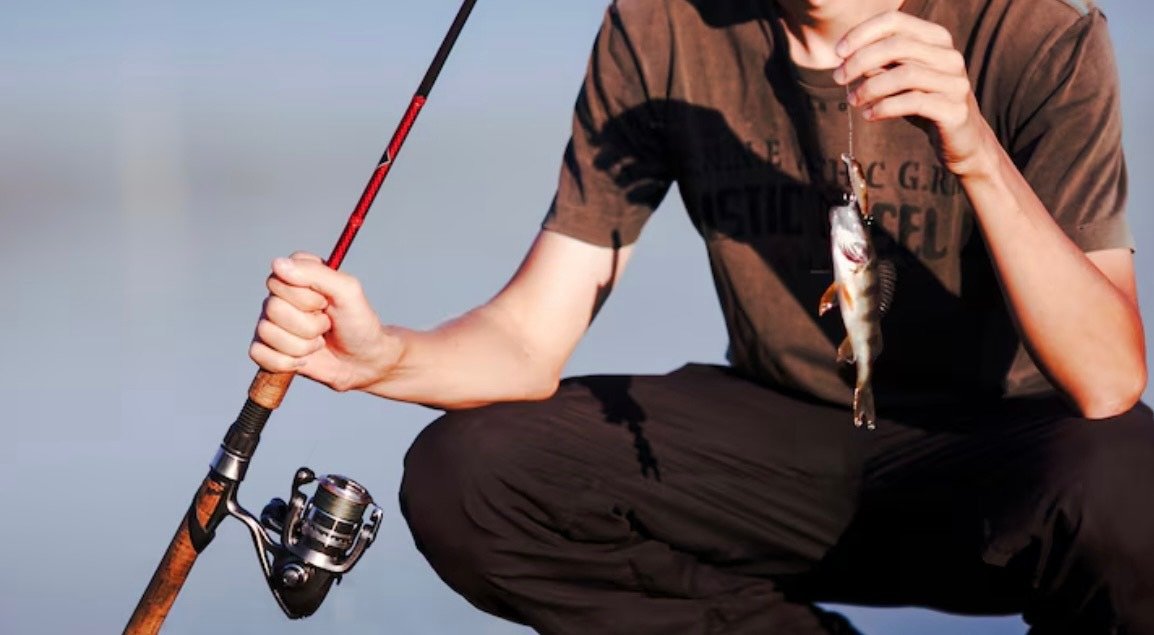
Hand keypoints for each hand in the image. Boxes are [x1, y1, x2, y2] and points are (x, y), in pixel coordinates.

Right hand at [249, 252, 402, 390]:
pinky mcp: (268, 348)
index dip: (306, 298)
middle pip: (273, 308)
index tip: (326, 302)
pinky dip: (287, 362)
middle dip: (308, 325)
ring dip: (301, 345)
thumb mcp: (348, 292)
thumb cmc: (359, 324)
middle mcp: (280, 295)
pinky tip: (304, 359)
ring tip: (318, 342)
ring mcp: (272, 321)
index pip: (279, 279)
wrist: (363, 362)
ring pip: (267, 332)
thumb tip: (278, 263)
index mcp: (297, 274)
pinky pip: (259, 355)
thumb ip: (317, 273)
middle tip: (326, 325)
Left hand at [834, 11, 992, 176]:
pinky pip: (913, 102)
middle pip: (897, 45)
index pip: (895, 21)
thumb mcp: (899, 79)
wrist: (961, 140)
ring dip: (870, 87)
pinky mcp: (954, 109)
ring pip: (905, 74)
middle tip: (838, 78)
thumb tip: (848, 56)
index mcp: (936, 39)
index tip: (838, 52)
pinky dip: (884, 108)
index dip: (862, 33)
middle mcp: (949, 56)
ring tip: (853, 101)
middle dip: (860, 60)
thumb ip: (880, 64)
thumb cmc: (924, 103)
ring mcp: (955, 82)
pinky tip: (869, 115)